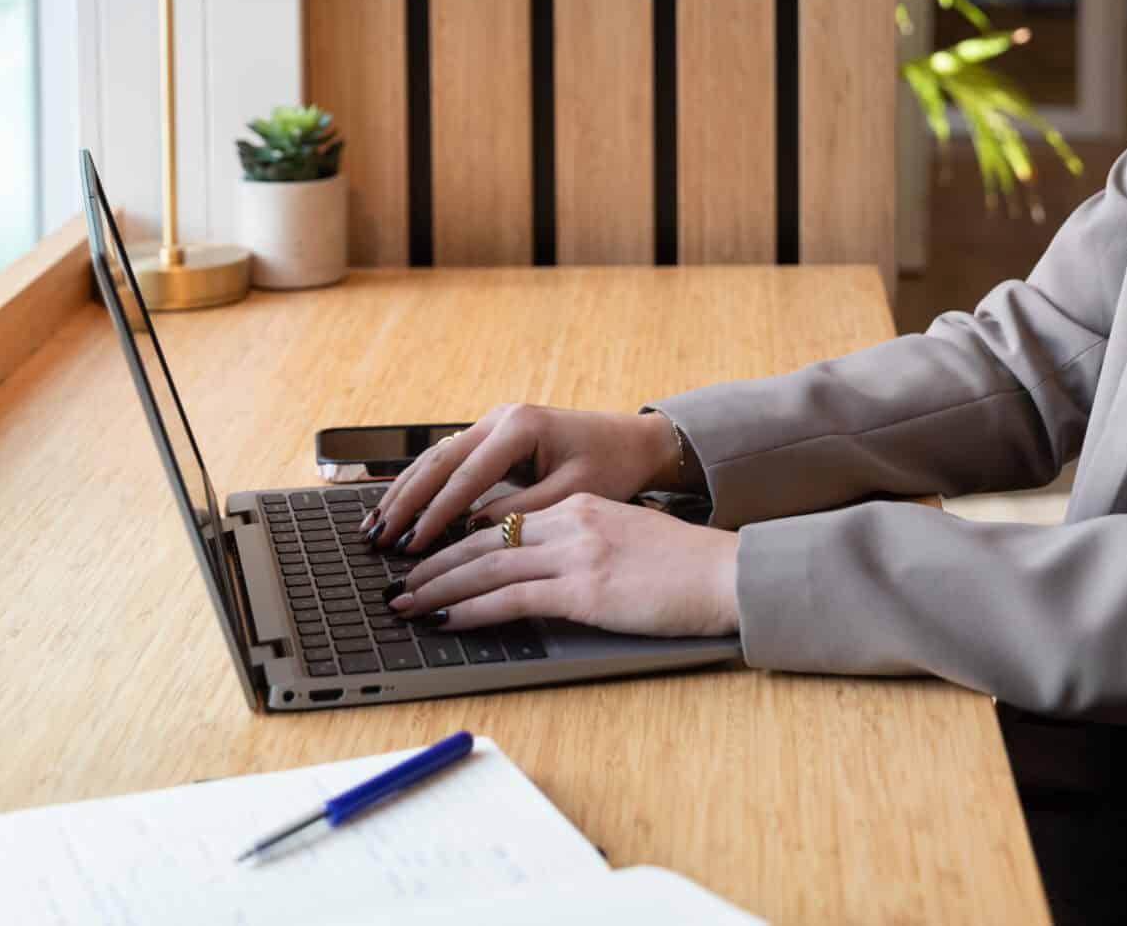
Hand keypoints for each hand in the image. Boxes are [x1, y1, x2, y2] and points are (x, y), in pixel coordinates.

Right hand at [362, 403, 679, 553]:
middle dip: (405, 502)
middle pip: (438, 461)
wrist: (632, 441)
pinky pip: (447, 462)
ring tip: (373, 526)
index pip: (467, 475)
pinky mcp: (492, 437)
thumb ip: (524, 511)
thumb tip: (474, 528)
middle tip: (376, 537)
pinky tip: (398, 509)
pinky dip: (421, 486)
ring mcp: (492, 424)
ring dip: (403, 493)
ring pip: (435, 459)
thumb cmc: (610, 466)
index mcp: (520, 427)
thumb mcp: (573, 493)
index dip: (436, 513)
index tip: (412, 543)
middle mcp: (500, 418)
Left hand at [390, 493, 739, 636]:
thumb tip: (547, 572)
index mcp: (580, 507)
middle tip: (398, 582)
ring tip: (405, 604)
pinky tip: (446, 619)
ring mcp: (576, 553)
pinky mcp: (585, 588)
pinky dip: (472, 610)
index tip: (428, 559)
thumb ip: (585, 544)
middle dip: (434, 564)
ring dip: (438, 588)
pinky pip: (512, 598)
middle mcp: (571, 521)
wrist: (728, 573)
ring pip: (486, 568)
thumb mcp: (628, 540)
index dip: (457, 542)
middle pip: (483, 540)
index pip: (502, 523)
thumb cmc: (687, 567)